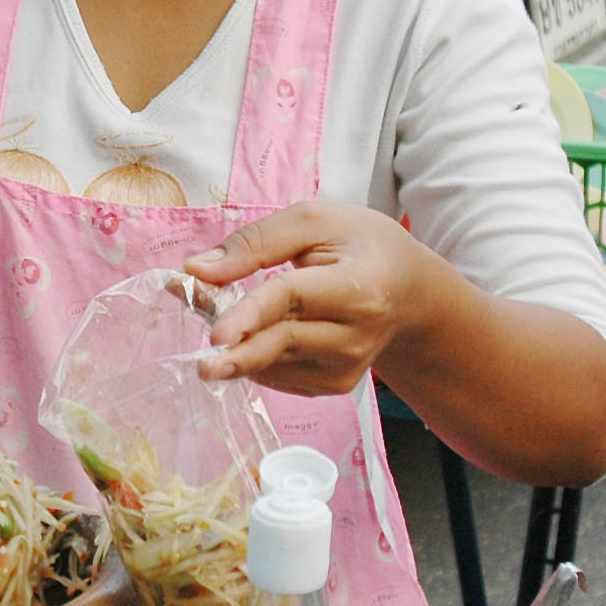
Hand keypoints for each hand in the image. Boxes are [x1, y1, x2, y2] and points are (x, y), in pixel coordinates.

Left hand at [182, 203, 439, 397]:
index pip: (294, 300)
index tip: (215, 333)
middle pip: (283, 341)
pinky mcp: (336, 384)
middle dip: (237, 352)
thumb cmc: (359, 246)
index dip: (252, 315)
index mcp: (360, 286)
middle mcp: (358, 334)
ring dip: (236, 350)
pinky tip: (245, 340)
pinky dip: (254, 360)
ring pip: (276, 364)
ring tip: (214, 324)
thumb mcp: (314, 222)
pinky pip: (281, 377)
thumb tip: (197, 270)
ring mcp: (348, 365)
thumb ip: (255, 243)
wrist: (408, 292)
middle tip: (201, 365)